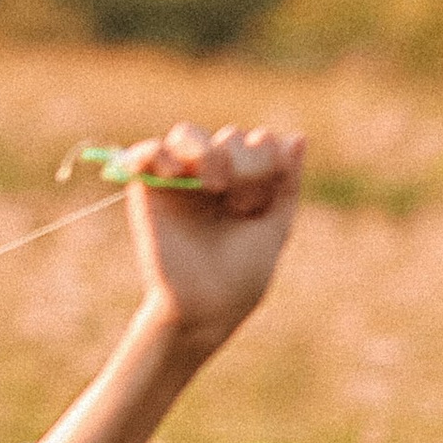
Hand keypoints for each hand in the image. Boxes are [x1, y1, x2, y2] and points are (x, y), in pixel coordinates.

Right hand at [122, 121, 303, 347]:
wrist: (206, 308)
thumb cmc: (243, 274)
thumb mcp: (276, 226)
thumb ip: (286, 183)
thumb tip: (297, 137)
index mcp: (245, 182)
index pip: (258, 141)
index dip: (265, 162)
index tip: (262, 203)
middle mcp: (212, 176)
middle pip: (228, 135)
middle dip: (242, 163)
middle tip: (238, 203)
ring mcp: (179, 181)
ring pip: (187, 134)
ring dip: (206, 152)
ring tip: (214, 185)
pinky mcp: (147, 191)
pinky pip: (144, 153)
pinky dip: (155, 153)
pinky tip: (176, 172)